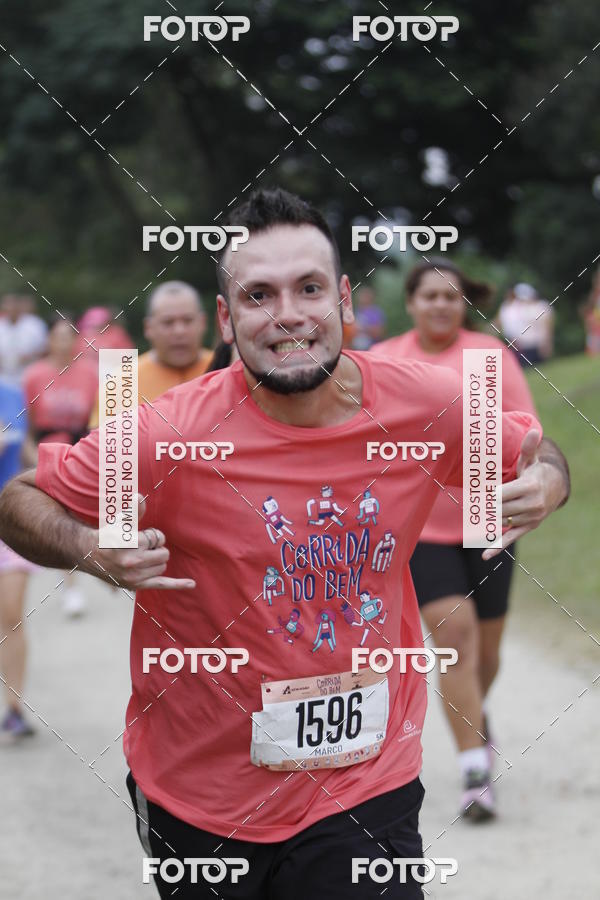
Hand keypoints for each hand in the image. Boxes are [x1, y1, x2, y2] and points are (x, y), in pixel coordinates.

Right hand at [84, 494, 195, 590]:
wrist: (89, 554)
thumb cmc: (107, 534)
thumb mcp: (119, 520)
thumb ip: (133, 510)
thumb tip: (140, 497)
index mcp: (131, 543)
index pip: (158, 538)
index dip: (151, 535)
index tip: (138, 537)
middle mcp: (133, 561)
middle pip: (164, 553)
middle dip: (155, 548)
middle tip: (140, 548)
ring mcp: (135, 576)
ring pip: (162, 567)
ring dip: (155, 561)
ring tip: (138, 557)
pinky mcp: (135, 586)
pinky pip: (162, 584)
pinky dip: (178, 584)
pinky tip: (192, 584)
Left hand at [482, 429, 562, 559]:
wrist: (554, 489)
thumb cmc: (535, 472)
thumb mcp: (531, 460)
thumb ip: (529, 448)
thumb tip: (533, 430)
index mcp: (530, 487)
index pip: (503, 493)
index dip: (488, 494)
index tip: (475, 492)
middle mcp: (532, 504)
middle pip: (500, 508)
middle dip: (484, 507)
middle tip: (470, 503)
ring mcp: (530, 518)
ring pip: (502, 521)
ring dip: (487, 519)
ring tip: (474, 515)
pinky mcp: (527, 527)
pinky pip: (511, 539)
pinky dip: (497, 547)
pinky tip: (484, 555)